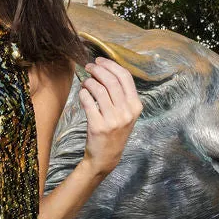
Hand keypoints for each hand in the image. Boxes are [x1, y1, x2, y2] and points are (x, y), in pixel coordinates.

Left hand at [77, 57, 142, 179]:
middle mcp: (126, 112)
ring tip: (85, 81)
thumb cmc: (115, 132)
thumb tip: (107, 70)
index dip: (111, 65)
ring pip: (99, 90)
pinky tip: (82, 93)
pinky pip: (88, 102)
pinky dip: (83, 93)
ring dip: (89, 81)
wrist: (106, 157)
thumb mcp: (126, 114)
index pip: (125, 77)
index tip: (100, 61)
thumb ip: (122, 95)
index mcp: (136, 106)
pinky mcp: (98, 126)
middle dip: (98, 69)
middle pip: (111, 81)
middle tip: (89, 67)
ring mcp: (112, 120)